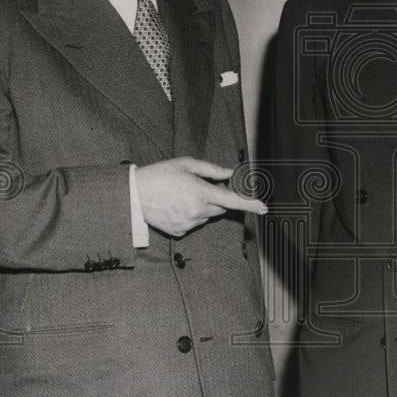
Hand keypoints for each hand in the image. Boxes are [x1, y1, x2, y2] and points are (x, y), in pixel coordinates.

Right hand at [135, 157, 265, 237]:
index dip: (249, 204)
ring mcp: (189, 223)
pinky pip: (194, 223)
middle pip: (220, 208)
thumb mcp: (185, 164)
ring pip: (207, 216)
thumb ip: (211, 169)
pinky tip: (175, 206)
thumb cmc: (159, 175)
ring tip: (181, 196)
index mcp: (200, 192)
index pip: (231, 200)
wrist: (133, 195)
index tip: (263, 208)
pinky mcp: (180, 232)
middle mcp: (197, 210)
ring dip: (202, 207)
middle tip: (198, 188)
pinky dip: (191, 215)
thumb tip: (229, 173)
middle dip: (216, 199)